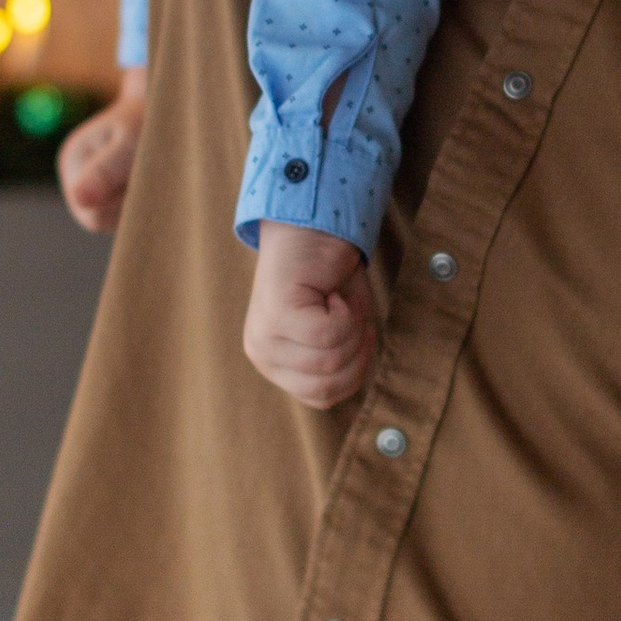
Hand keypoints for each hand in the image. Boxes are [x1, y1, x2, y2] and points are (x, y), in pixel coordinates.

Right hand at [57, 71, 145, 233]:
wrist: (168, 99)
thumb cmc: (150, 117)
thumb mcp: (130, 143)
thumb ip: (106, 172)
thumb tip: (79, 199)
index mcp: (74, 159)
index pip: (93, 214)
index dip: (124, 207)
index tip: (145, 178)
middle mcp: (76, 173)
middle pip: (102, 218)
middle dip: (131, 204)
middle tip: (153, 172)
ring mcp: (91, 181)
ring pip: (115, 218)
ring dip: (139, 202)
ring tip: (153, 171)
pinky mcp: (109, 187)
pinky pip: (125, 212)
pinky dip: (143, 200)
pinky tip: (152, 177)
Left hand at [245, 223, 378, 408]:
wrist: (314, 223)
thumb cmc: (329, 275)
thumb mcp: (337, 329)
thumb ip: (336, 362)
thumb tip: (345, 383)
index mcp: (273, 363)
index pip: (321, 397)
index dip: (354, 370)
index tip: (360, 333)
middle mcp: (261, 355)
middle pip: (326, 386)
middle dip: (355, 353)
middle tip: (353, 315)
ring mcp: (264, 337)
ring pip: (329, 361)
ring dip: (352, 327)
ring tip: (336, 297)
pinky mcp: (276, 315)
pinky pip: (329, 334)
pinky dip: (346, 311)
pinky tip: (330, 289)